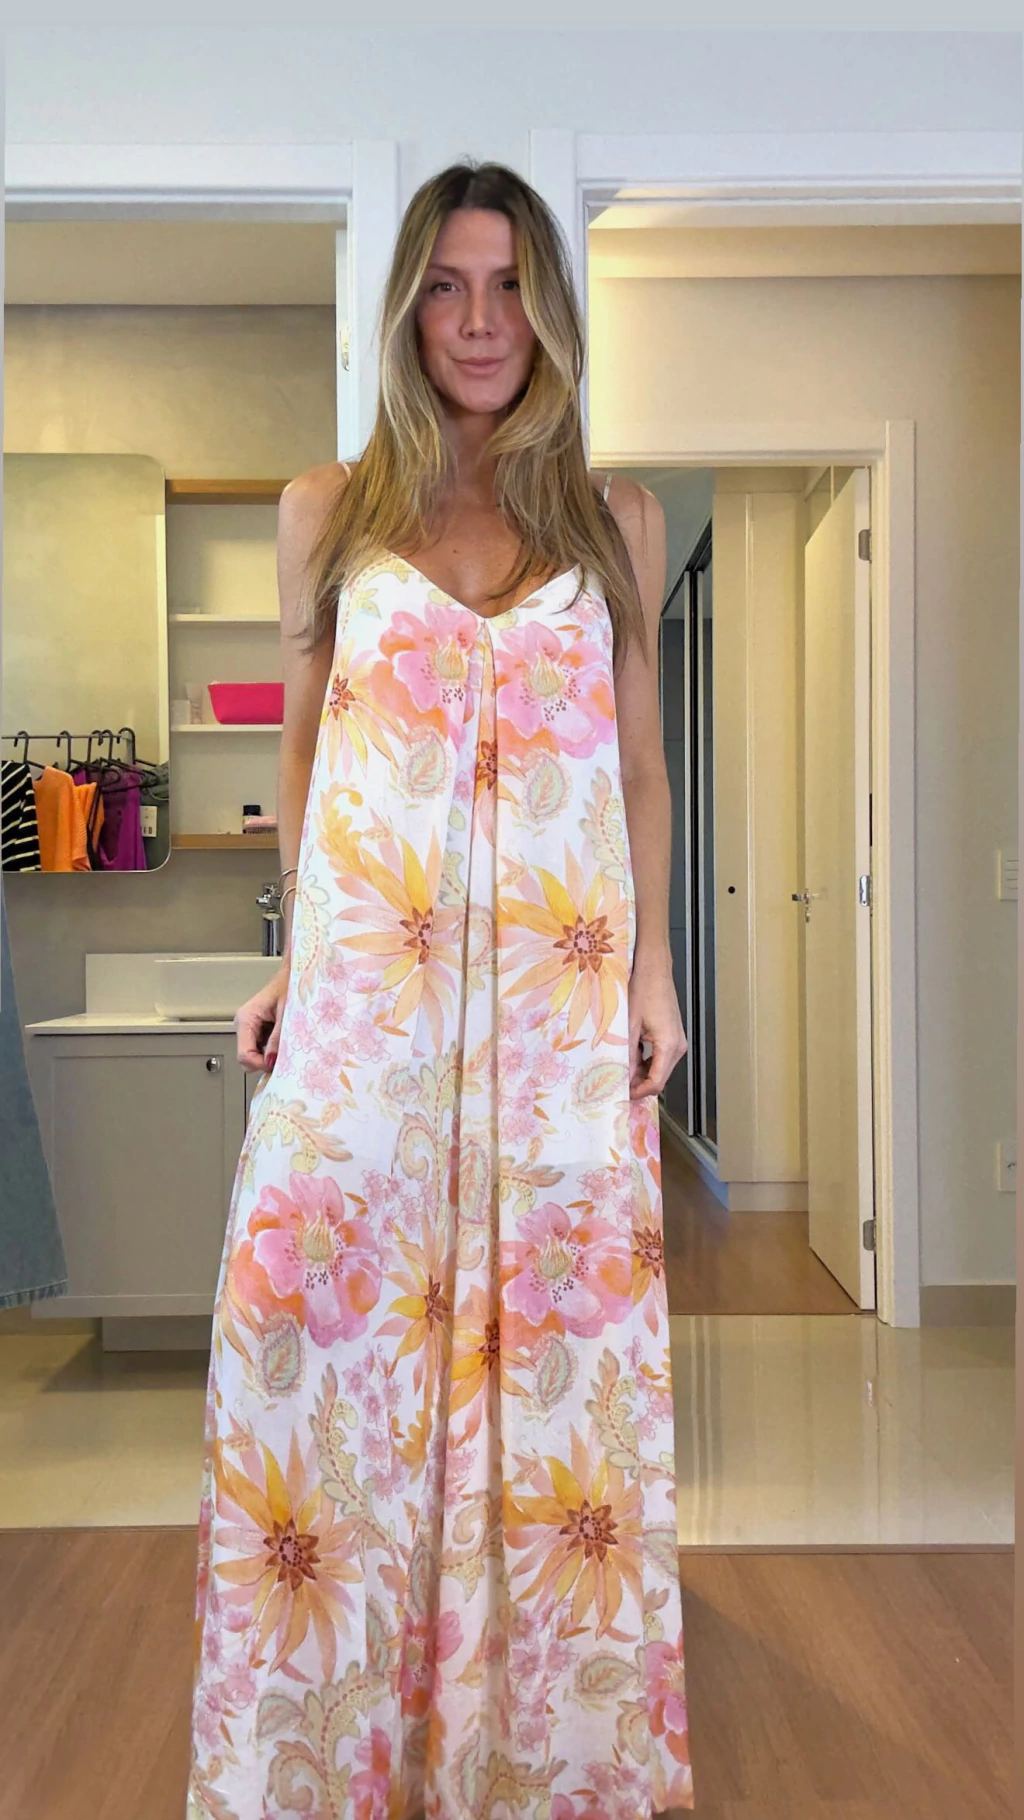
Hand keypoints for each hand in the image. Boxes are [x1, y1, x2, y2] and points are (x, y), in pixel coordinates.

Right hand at [234, 960, 289, 1072]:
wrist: (295, 973)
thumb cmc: (290, 985)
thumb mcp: (287, 1013)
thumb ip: (278, 1038)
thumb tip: (272, 1061)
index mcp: (246, 1018)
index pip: (244, 1054)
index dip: (260, 1064)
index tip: (277, 1066)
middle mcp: (244, 1024)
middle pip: (247, 1058)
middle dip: (265, 1062)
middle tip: (285, 1057)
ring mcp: (251, 1028)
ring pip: (255, 1055)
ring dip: (270, 1055)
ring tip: (286, 1044)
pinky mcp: (259, 1030)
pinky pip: (262, 1049)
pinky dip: (273, 1050)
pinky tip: (284, 1040)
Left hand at [628, 950, 687, 1099]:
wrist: (654, 968)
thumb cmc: (644, 990)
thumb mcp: (629, 1025)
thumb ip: (626, 1054)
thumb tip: (620, 1077)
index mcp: (670, 1045)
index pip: (656, 1082)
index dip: (638, 1092)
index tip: (620, 1094)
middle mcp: (678, 1046)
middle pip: (659, 1077)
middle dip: (638, 1083)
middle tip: (615, 1084)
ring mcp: (676, 1040)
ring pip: (658, 1067)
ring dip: (640, 1072)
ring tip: (618, 1069)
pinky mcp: (671, 1035)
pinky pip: (659, 1056)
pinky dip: (645, 1060)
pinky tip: (628, 1055)